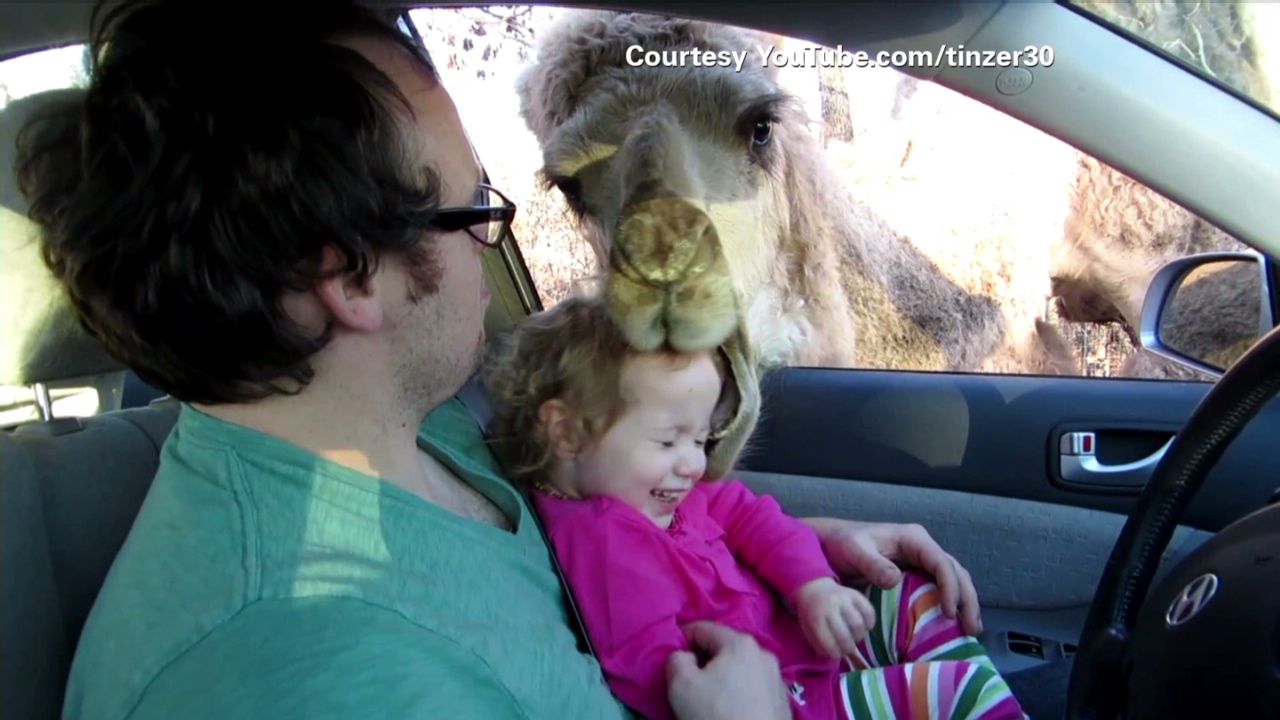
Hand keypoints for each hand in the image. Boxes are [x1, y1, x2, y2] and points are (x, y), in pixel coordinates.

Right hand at [666, 621, 791, 719]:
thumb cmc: (716, 715)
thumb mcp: (681, 684)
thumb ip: (676, 659)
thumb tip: (685, 656)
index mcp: (740, 643)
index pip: (702, 628)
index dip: (682, 640)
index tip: (672, 660)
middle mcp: (764, 654)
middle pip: (723, 649)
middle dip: (704, 661)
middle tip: (689, 683)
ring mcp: (777, 679)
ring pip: (740, 669)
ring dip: (724, 678)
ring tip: (711, 700)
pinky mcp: (783, 702)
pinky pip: (753, 688)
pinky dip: (740, 694)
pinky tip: (732, 712)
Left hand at [793, 577, 875, 658]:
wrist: (814, 589)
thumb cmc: (812, 615)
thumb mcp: (810, 630)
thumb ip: (822, 646)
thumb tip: (840, 658)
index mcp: (816, 619)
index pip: (830, 645)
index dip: (836, 653)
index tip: (837, 653)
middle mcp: (830, 608)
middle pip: (845, 636)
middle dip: (849, 648)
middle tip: (848, 648)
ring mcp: (843, 599)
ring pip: (859, 624)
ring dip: (860, 636)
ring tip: (855, 636)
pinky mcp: (855, 594)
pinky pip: (869, 611)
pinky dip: (870, 623)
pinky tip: (864, 626)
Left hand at [805, 518, 982, 635]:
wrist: (830, 544)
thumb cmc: (841, 544)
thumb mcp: (854, 550)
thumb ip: (873, 564)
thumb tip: (895, 580)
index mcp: (913, 538)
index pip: (941, 562)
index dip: (950, 587)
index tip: (948, 612)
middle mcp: (922, 548)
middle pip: (956, 572)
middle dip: (967, 599)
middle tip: (972, 628)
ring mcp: (921, 562)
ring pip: (953, 580)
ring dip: (964, 604)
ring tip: (971, 630)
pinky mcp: (915, 575)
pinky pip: (938, 589)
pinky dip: (949, 606)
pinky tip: (952, 626)